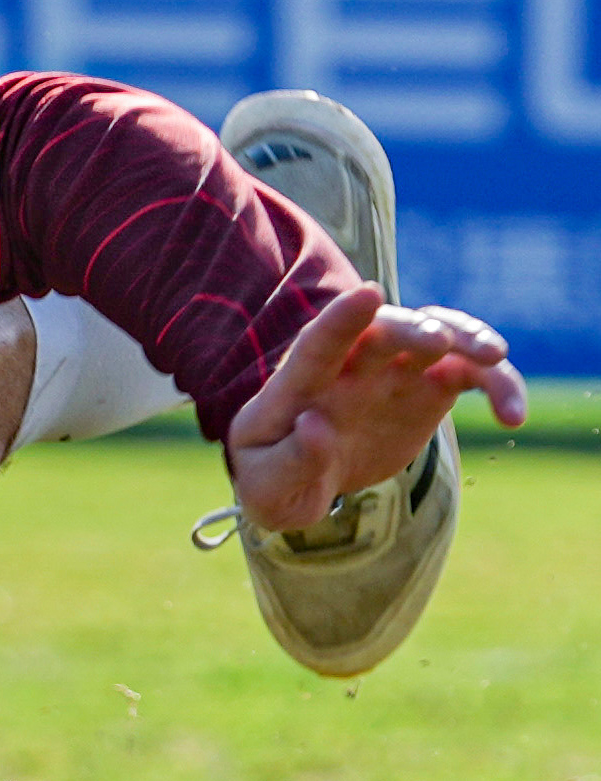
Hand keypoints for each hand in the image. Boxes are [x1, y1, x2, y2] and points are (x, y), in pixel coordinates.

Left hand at [226, 285, 525, 534]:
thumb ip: (289, 461)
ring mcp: (392, 372)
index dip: (340, 320)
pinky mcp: (427, 388)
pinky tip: (512, 415)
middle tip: (441, 341)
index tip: (365, 294)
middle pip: (384, 331)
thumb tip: (317, 427)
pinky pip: (469, 373)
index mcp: (298, 385)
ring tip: (496, 359)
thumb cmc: (273, 479)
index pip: (317, 345)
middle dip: (412, 329)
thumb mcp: (267, 487)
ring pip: (435, 337)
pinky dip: (495, 384)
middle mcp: (349, 366)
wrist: (300, 479)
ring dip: (466, 339)